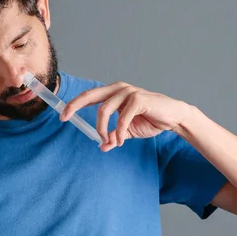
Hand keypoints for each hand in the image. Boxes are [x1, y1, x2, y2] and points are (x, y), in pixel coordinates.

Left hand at [59, 81, 193, 150]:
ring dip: (102, 129)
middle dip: (74, 105)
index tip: (62, 116)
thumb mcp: (127, 131)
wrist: (173, 118)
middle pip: (90, 95)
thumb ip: (114, 136)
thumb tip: (102, 146)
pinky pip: (122, 118)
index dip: (74, 104)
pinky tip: (122, 141)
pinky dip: (120, 132)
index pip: (89, 96)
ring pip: (104, 110)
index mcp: (113, 93)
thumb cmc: (150, 120)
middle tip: (65, 117)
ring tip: (108, 141)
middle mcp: (118, 89)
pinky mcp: (139, 99)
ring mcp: (129, 92)